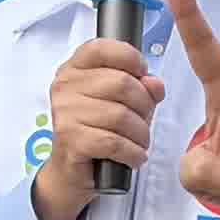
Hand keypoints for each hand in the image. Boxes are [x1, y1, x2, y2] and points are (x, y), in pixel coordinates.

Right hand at [30, 36, 161, 219]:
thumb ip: (142, 87)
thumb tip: (155, 84)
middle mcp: (65, 87)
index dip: (131, 58)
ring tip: (140, 143)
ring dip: (141, 134)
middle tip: (144, 121)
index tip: (143, 75)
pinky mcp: (70, 140)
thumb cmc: (99, 131)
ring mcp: (65, 113)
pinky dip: (132, 153)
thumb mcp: (124, 103)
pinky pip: (114, 142)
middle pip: (121, 83)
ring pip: (121, 115)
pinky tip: (134, 157)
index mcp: (74, 69)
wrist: (73, 171)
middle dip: (144, 105)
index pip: (102, 48)